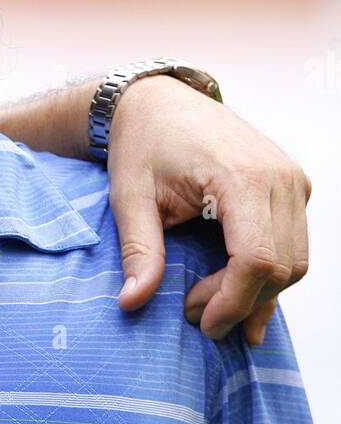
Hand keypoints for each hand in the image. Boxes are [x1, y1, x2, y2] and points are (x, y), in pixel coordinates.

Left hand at [108, 76, 310, 344]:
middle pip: (281, 266)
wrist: (160, 101)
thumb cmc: (143, 145)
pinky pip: (293, 243)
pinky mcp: (292, 185)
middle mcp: (278, 176)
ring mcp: (291, 179)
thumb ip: (139, 251)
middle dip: (241, 303)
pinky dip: (269, 273)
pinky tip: (238, 293)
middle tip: (196, 316)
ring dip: (258, 293)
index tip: (201, 322)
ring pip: (294, 261)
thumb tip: (132, 303)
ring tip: (210, 304)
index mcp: (241, 176)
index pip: (256, 259)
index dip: (233, 302)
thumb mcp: (130, 198)